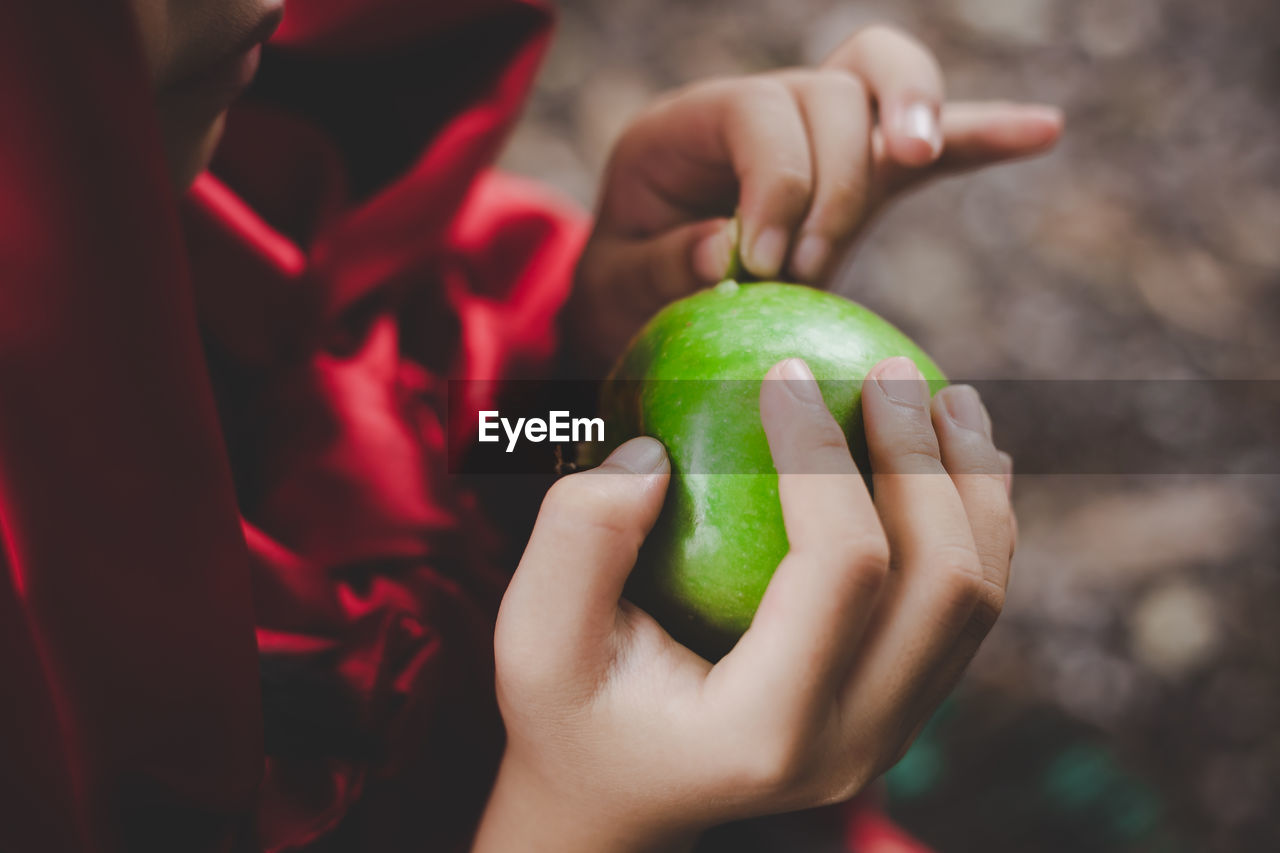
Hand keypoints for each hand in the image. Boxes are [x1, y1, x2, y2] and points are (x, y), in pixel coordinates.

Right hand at [472, 358, 1015, 851]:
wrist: (618, 799)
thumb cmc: (569, 710)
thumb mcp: (532, 636)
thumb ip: (579, 538)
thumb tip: (657, 450)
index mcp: (768, 728)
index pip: (841, 566)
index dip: (825, 454)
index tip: (785, 369)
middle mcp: (852, 745)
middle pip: (946, 584)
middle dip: (930, 461)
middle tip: (893, 371)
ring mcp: (888, 736)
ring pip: (976, 599)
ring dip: (974, 487)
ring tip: (948, 397)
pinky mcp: (898, 713)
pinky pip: (963, 610)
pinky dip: (970, 523)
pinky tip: (946, 457)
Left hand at [565, 24, 1062, 370]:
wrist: (641, 299)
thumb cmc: (623, 292)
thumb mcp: (613, 289)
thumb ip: (655, 270)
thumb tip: (725, 253)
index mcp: (686, 128)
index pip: (756, 112)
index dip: (775, 180)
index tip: (766, 265)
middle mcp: (758, 110)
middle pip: (830, 93)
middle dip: (835, 182)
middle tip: (807, 270)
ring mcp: (817, 136)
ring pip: (881, 79)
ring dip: (915, 116)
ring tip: (918, 159)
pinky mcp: (863, 173)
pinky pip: (930, 140)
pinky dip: (980, 134)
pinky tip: (1041, 132)